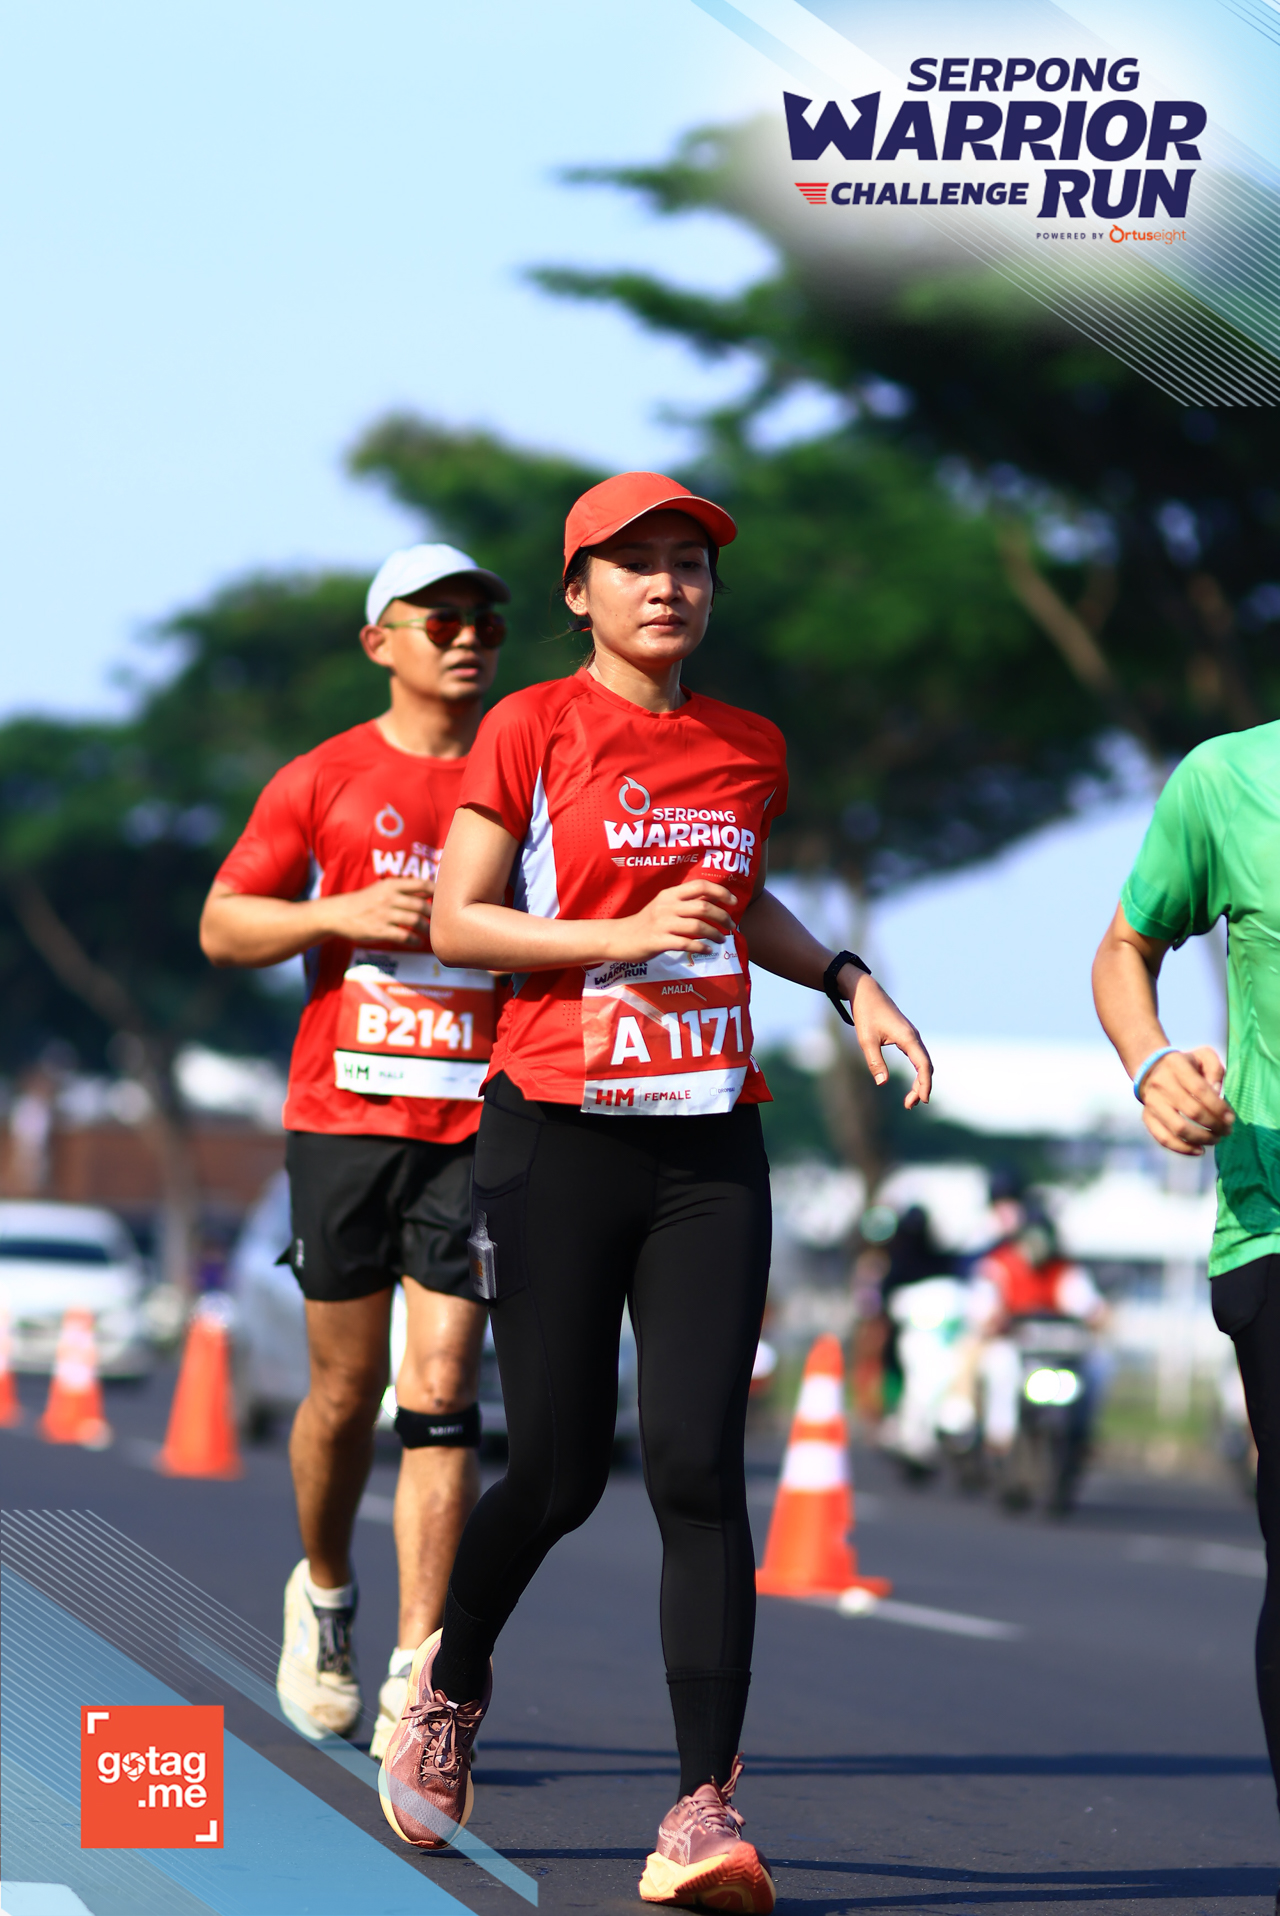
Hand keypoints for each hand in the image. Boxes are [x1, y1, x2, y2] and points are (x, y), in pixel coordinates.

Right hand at [324, 877, 433, 948]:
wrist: (339, 913)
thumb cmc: (364, 901)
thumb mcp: (381, 889)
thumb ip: (402, 890)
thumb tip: (429, 892)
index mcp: (391, 885)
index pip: (421, 885)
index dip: (436, 892)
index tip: (443, 900)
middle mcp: (389, 898)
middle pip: (421, 905)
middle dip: (433, 915)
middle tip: (438, 920)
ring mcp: (384, 914)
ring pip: (415, 921)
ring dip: (426, 929)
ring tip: (429, 933)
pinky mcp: (379, 930)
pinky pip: (403, 936)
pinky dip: (414, 940)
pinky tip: (417, 942)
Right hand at [604, 880, 737, 961]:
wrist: (620, 938)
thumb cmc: (646, 923)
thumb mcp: (663, 906)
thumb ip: (684, 903)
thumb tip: (713, 903)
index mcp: (670, 894)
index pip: (700, 885)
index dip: (721, 892)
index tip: (733, 902)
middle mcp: (667, 906)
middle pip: (703, 907)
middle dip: (723, 916)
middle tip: (730, 925)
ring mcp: (662, 924)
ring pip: (697, 926)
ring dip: (715, 934)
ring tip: (721, 939)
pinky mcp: (658, 941)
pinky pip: (686, 944)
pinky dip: (701, 947)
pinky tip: (708, 950)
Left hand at [844, 967, 932, 1108]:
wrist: (866, 992)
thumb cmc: (866, 1014)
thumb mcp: (866, 1040)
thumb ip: (874, 1062)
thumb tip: (882, 1083)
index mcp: (908, 1038)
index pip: (923, 1065)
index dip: (924, 1084)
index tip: (922, 1100)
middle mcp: (914, 1037)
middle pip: (926, 1066)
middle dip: (921, 1087)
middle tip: (909, 1105)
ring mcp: (912, 1036)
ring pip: (923, 1062)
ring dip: (919, 1081)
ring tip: (910, 1100)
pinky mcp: (906, 1036)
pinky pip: (917, 1057)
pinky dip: (917, 1071)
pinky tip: (913, 1083)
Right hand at [1139, 1046, 1232, 1154]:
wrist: (1152, 1068)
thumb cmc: (1185, 1064)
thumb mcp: (1203, 1056)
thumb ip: (1215, 1069)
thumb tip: (1217, 1092)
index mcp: (1176, 1065)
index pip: (1200, 1089)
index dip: (1218, 1107)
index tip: (1231, 1118)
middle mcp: (1160, 1084)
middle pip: (1192, 1111)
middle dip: (1215, 1125)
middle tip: (1227, 1131)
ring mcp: (1151, 1102)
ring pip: (1178, 1128)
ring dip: (1202, 1138)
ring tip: (1216, 1140)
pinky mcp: (1147, 1117)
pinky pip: (1163, 1138)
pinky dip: (1182, 1148)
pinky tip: (1199, 1151)